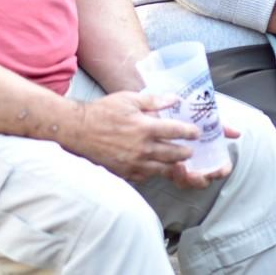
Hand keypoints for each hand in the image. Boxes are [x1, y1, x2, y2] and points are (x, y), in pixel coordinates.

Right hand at [71, 91, 198, 182]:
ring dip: (174, 165)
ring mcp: (134, 163)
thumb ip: (154, 101)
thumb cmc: (103, 111)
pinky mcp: (125, 172)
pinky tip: (156, 167)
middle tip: (191, 149)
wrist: (79, 130)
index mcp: (145, 128)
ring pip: (163, 169)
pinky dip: (154, 173)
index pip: (177, 132)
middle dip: (186, 152)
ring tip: (179, 161)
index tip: (196, 133)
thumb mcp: (129, 99)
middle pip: (174, 154)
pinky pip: (146, 177)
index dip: (190, 132)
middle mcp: (142, 148)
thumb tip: (174, 99)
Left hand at [163, 122, 239, 189]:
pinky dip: (170, 172)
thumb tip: (237, 133)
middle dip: (199, 180)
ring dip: (182, 178)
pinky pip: (170, 176)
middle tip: (193, 174)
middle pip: (203, 182)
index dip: (221, 172)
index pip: (221, 170)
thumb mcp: (207, 121)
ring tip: (179, 165)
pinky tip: (169, 162)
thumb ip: (222, 127)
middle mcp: (198, 166)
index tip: (218, 171)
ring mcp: (183, 168)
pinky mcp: (167, 167)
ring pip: (185, 183)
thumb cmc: (192, 121)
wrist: (169, 116)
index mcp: (211, 157)